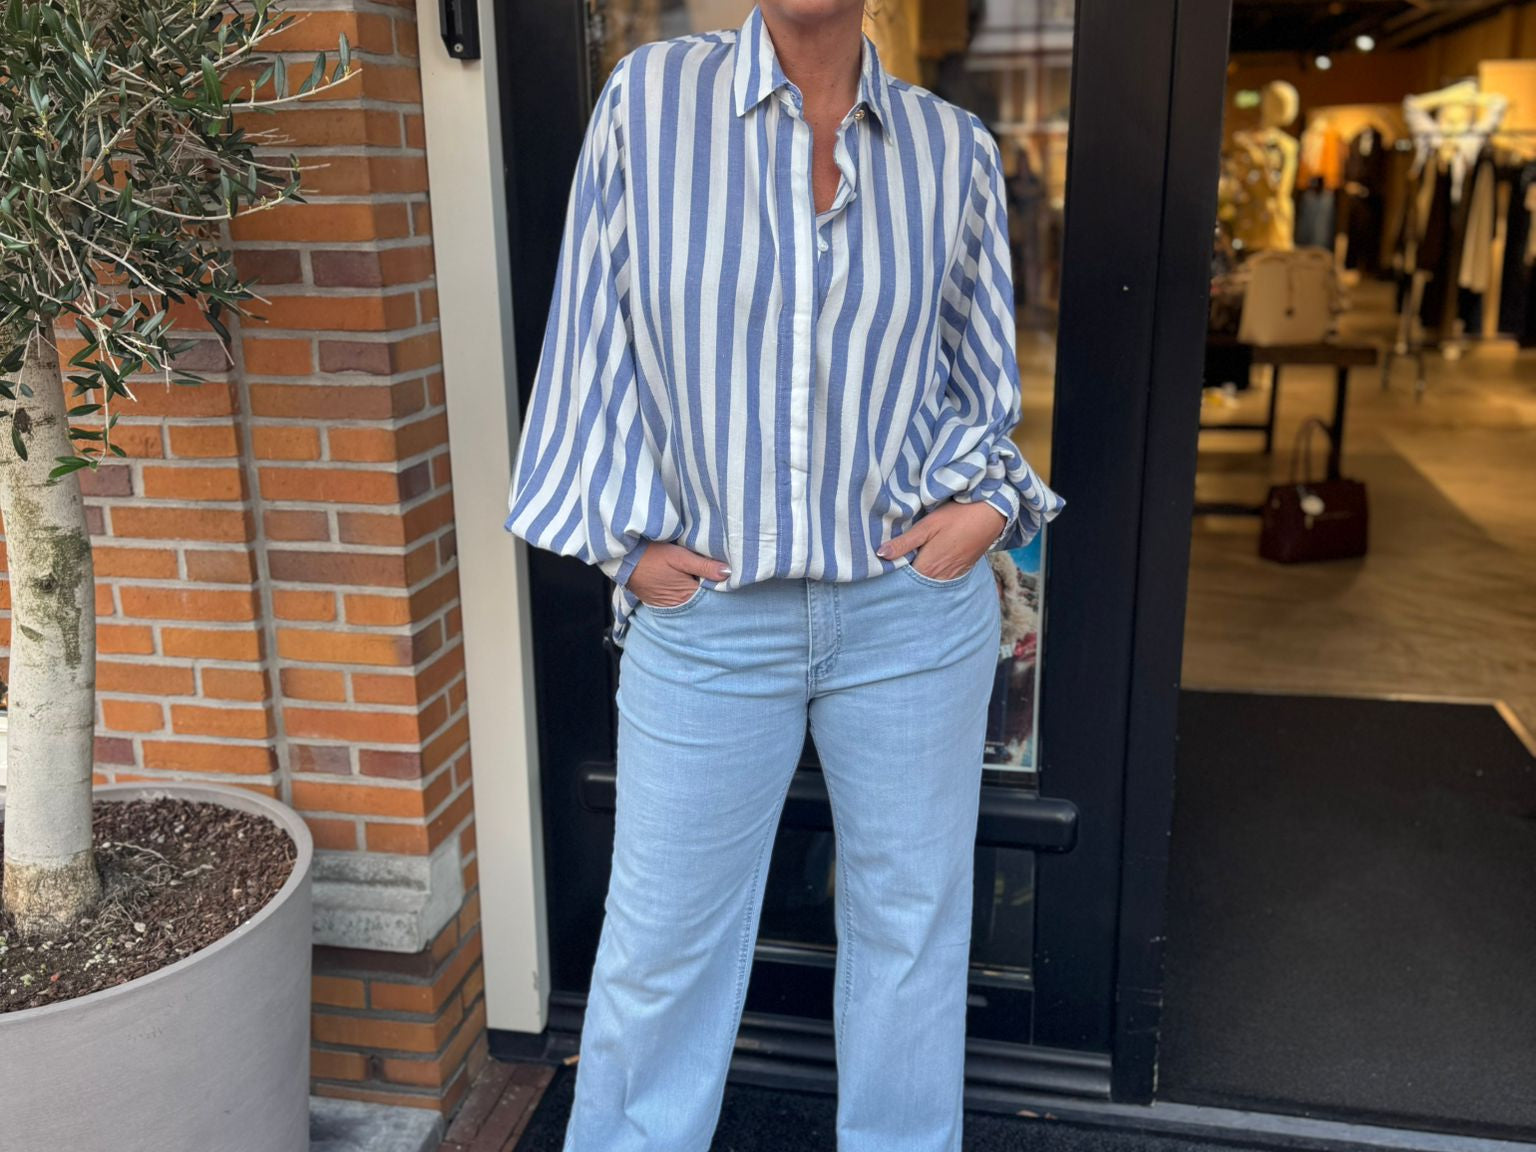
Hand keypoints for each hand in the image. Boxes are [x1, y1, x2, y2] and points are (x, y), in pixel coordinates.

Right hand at [629, 542, 730, 607]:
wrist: (624, 559)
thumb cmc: (651, 556)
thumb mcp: (680, 557)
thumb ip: (704, 566)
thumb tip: (728, 573)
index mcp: (687, 596)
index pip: (712, 594)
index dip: (720, 584)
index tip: (727, 573)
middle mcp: (678, 606)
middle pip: (702, 598)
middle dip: (710, 587)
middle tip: (719, 572)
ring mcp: (668, 605)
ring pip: (691, 598)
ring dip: (697, 588)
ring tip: (704, 574)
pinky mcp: (660, 600)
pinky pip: (680, 597)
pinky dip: (686, 589)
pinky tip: (688, 578)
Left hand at [877, 500, 1004, 580]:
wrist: (991, 514)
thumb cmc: (957, 517)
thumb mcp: (927, 526)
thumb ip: (904, 543)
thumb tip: (881, 555)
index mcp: (928, 567)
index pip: (903, 579)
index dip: (892, 572)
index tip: (882, 565)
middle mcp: (940, 577)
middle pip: (915, 582)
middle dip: (904, 575)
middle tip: (893, 563)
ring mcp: (953, 575)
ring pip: (929, 581)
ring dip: (918, 575)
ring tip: (908, 561)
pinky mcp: (961, 570)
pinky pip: (941, 578)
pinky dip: (932, 574)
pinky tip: (927, 561)